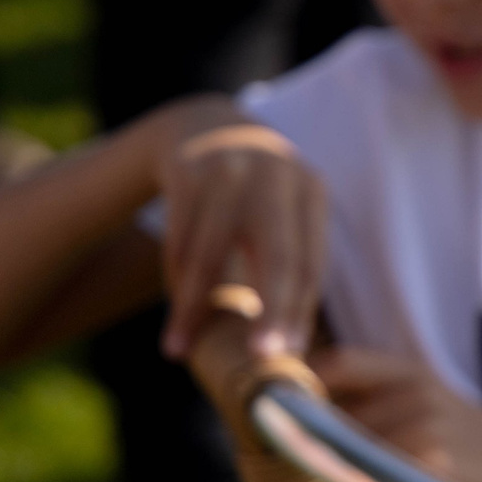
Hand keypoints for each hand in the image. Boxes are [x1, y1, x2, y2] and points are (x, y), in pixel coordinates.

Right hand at [155, 101, 327, 360]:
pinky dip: (173, 278)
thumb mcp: (280, 210)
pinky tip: (169, 310)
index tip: (288, 355)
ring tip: (178, 348)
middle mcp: (278, 176)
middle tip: (260, 357)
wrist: (200, 124)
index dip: (300, 311)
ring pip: (212, 252)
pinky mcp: (188, 170)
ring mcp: (231, 170)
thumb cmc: (250, 191)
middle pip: (279, 255)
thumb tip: (287, 344)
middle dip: (271, 309)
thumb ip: (287, 260)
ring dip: (193, 305)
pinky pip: (179, 238)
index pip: (311, 263)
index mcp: (311, 191)